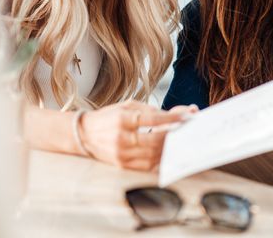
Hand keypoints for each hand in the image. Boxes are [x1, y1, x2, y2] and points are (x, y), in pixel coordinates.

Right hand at [79, 100, 196, 170]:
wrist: (84, 134)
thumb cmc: (109, 117)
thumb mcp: (127, 106)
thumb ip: (150, 110)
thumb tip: (174, 115)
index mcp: (122, 118)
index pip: (153, 119)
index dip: (172, 119)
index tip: (188, 116)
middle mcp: (121, 138)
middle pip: (155, 139)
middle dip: (174, 135)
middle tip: (188, 131)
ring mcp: (121, 154)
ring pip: (153, 154)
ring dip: (169, 148)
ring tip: (180, 141)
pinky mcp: (122, 165)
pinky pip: (147, 165)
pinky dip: (159, 159)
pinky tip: (166, 151)